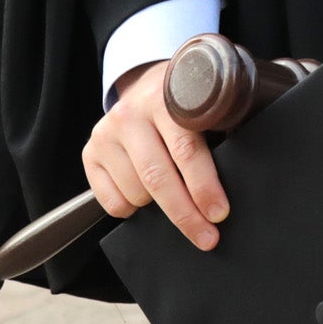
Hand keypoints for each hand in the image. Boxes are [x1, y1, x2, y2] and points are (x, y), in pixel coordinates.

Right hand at [84, 60, 229, 250]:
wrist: (144, 86)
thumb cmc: (185, 104)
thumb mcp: (204, 106)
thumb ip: (218, 132)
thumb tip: (234, 183)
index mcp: (168, 99)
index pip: (186, 150)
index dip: (204, 186)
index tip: (219, 214)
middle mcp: (132, 114)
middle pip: (158, 177)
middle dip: (186, 214)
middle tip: (207, 237)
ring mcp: (106, 133)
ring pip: (136, 193)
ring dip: (159, 206)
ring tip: (174, 192)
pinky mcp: (88, 153)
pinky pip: (112, 202)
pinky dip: (132, 208)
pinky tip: (144, 192)